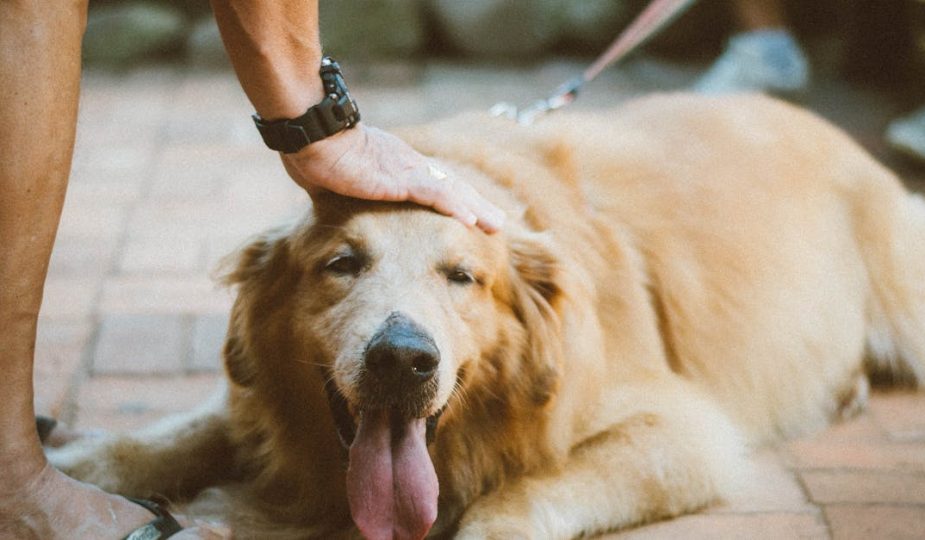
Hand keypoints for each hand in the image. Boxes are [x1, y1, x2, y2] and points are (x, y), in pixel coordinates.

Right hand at [280, 123, 504, 232]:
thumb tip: (328, 200)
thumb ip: (342, 190)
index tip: (472, 213)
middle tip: (498, 224)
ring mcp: (406, 171)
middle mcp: (408, 166)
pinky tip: (470, 220)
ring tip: (496, 226)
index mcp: (396, 166)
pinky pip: (433, 194)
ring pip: (451, 191)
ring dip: (475, 209)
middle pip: (451, 187)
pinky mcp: (399, 179)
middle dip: (476, 205)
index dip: (455, 199)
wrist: (311, 134)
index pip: (434, 185)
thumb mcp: (334, 180)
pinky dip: (453, 206)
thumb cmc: (314, 153)